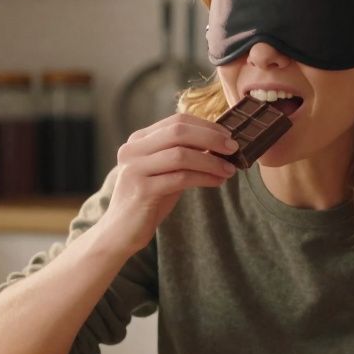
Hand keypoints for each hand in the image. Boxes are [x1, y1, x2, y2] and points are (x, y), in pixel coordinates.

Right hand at [98, 113, 238, 254]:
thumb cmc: (148, 201)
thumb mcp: (165, 171)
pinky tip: (217, 182)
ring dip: (211, 161)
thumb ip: (183, 155)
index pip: (176, 121)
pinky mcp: (141, 190)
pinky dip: (204, 178)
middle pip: (178, 131)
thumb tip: (220, 144)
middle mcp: (132, 149)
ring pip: (181, 154)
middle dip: (211, 138)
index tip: (228, 136)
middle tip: (234, 148)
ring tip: (229, 170)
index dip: (206, 126)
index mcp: (138, 140)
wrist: (120, 232)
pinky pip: (180, 178)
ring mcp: (134, 169)